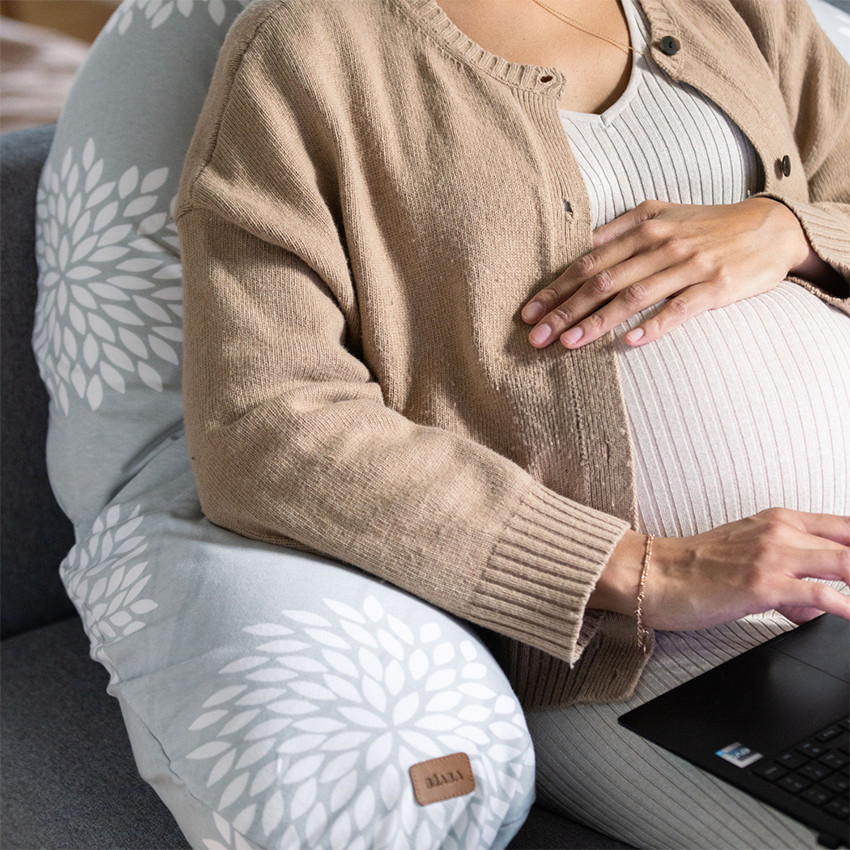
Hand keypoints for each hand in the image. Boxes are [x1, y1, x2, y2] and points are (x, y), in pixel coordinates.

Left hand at [522, 198, 815, 348]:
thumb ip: (623, 226)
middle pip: (602, 281)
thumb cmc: (709, 225)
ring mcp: (688, 266)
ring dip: (598, 322)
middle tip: (536, 338)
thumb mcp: (665, 214)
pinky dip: (654, 325)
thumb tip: (586, 242)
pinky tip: (629, 343)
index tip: (529, 313)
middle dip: (565, 311)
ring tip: (568, 344)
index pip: (588, 262)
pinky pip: (680, 308)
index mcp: (643, 229)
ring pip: (633, 296)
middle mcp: (661, 245)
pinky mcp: (715, 287)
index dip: (556, 289)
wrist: (771, 228)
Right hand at [590, 509, 849, 631]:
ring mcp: (774, 555)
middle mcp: (782, 531)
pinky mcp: (763, 583)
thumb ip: (791, 579)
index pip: (848, 527)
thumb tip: (817, 605)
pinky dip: (847, 606)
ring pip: (847, 563)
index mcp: (780, 520)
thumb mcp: (747, 561)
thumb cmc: (692, 568)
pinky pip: (822, 595)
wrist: (653, 573)